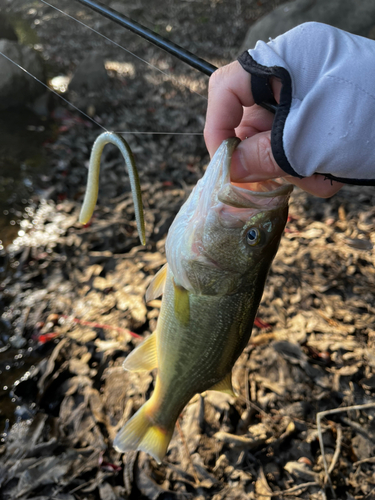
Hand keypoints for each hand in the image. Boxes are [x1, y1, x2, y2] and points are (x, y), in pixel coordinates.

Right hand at [204, 61, 343, 197]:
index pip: (225, 89)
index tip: (224, 167)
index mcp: (284, 59)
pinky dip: (313, 167)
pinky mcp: (324, 115)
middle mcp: (292, 73)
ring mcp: (309, 95)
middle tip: (278, 181)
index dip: (217, 129)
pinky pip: (301, 146)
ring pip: (278, 141)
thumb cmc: (370, 118)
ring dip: (296, 168)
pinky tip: (333, 171)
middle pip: (252, 122)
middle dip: (265, 158)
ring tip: (323, 175)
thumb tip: (228, 170)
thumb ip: (261, 157)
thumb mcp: (308, 142)